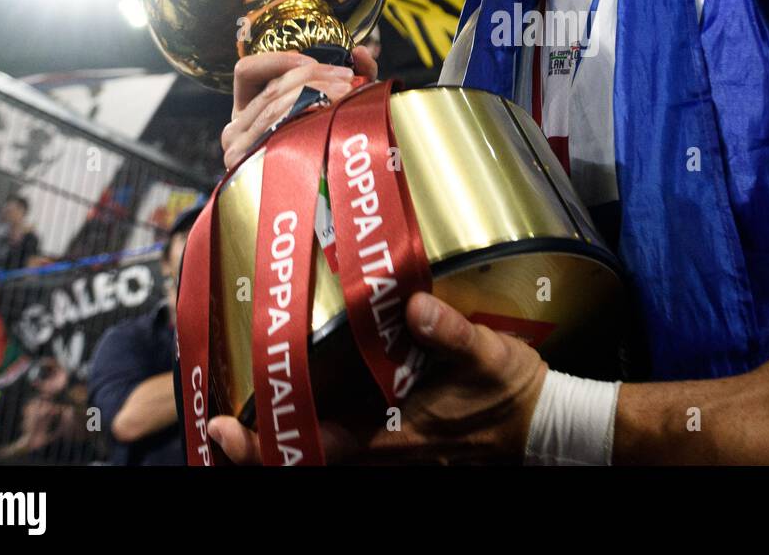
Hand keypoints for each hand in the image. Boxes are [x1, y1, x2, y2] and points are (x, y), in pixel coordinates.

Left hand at [207, 292, 547, 464]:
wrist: (548, 426)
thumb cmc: (516, 394)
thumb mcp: (489, 355)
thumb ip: (451, 332)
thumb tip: (415, 305)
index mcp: (398, 436)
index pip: (316, 449)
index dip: (265, 444)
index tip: (224, 426)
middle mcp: (389, 454)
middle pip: (308, 462)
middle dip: (259, 448)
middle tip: (220, 422)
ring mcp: (396, 455)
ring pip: (326, 460)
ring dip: (287, 443)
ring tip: (253, 416)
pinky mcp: (405, 447)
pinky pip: (350, 450)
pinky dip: (318, 438)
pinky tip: (310, 409)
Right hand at [221, 46, 377, 169]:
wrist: (325, 207)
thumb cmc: (324, 154)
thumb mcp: (334, 110)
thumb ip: (350, 80)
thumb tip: (361, 52)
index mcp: (247, 111)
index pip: (247, 70)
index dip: (279, 60)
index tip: (313, 62)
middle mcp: (235, 128)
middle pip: (271, 86)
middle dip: (314, 76)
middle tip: (347, 79)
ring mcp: (237, 148)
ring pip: (276, 103)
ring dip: (316, 91)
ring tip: (348, 93)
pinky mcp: (245, 164)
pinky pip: (274, 126)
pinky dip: (304, 112)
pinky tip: (329, 113)